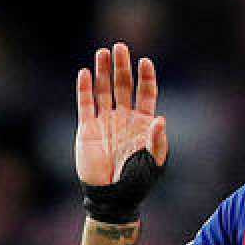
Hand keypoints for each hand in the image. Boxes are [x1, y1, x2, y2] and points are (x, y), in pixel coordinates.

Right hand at [75, 42, 168, 186]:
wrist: (110, 197)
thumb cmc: (136, 181)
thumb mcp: (153, 162)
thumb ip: (157, 140)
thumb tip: (160, 119)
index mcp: (142, 122)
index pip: (145, 93)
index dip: (146, 77)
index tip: (145, 62)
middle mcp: (123, 117)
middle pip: (123, 85)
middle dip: (122, 66)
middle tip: (120, 47)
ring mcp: (105, 121)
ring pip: (103, 90)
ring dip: (103, 71)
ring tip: (103, 52)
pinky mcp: (86, 128)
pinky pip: (85, 104)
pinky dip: (85, 88)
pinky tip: (86, 73)